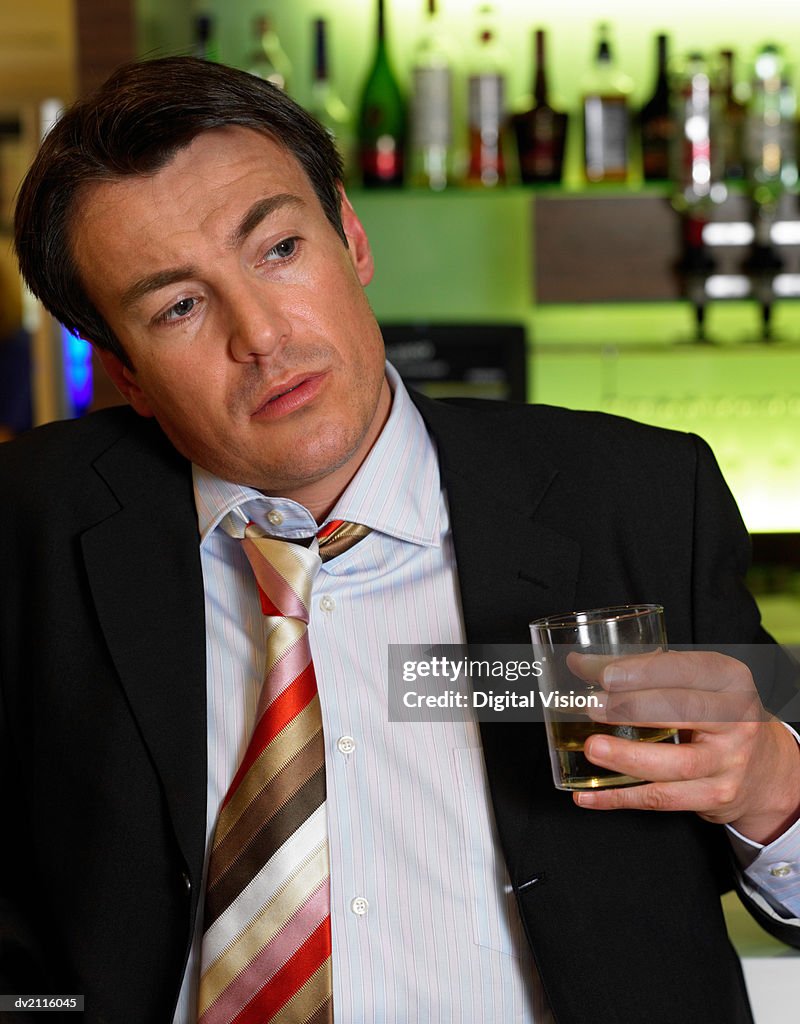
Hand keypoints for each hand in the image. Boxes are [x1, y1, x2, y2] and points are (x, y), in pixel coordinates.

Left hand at [568, 649, 799, 843]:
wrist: (763, 768)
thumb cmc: (713, 714)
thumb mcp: (694, 685)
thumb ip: (642, 671)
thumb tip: (579, 663)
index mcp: (730, 679)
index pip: (683, 669)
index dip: (642, 672)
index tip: (603, 675)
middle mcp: (738, 718)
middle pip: (682, 711)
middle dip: (632, 708)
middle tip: (592, 707)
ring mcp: (730, 761)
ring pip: (677, 763)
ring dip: (629, 757)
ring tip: (592, 748)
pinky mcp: (717, 797)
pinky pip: (663, 799)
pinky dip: (621, 798)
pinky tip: (588, 795)